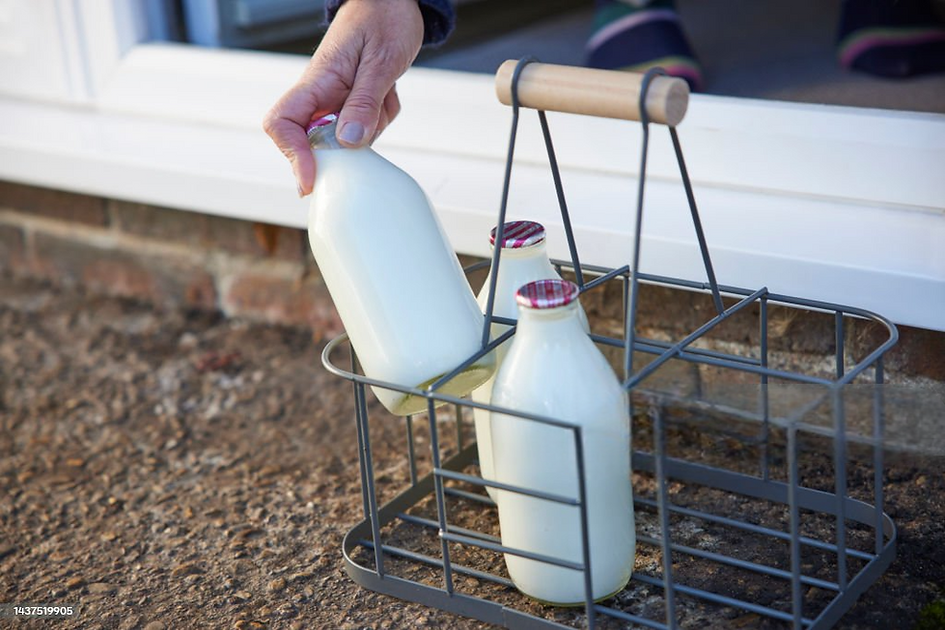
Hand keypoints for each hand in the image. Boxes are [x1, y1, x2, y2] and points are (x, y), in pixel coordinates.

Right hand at [262, 0, 423, 195]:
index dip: (293, 155)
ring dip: (371, 128)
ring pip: (344, 141)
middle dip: (345, 147)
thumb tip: (348, 143)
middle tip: (373, 118)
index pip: (282, 123)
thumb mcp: (381, 61)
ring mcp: (334, 101)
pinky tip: (388, 94)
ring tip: (386, 94)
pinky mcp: (350, 105)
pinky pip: (363, 130)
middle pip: (311, 143)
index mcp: (317, 80)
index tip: (312, 179)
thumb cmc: (384, 19)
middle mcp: (319, 95)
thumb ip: (365, 102)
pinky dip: (380, 119)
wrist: (393, 2)